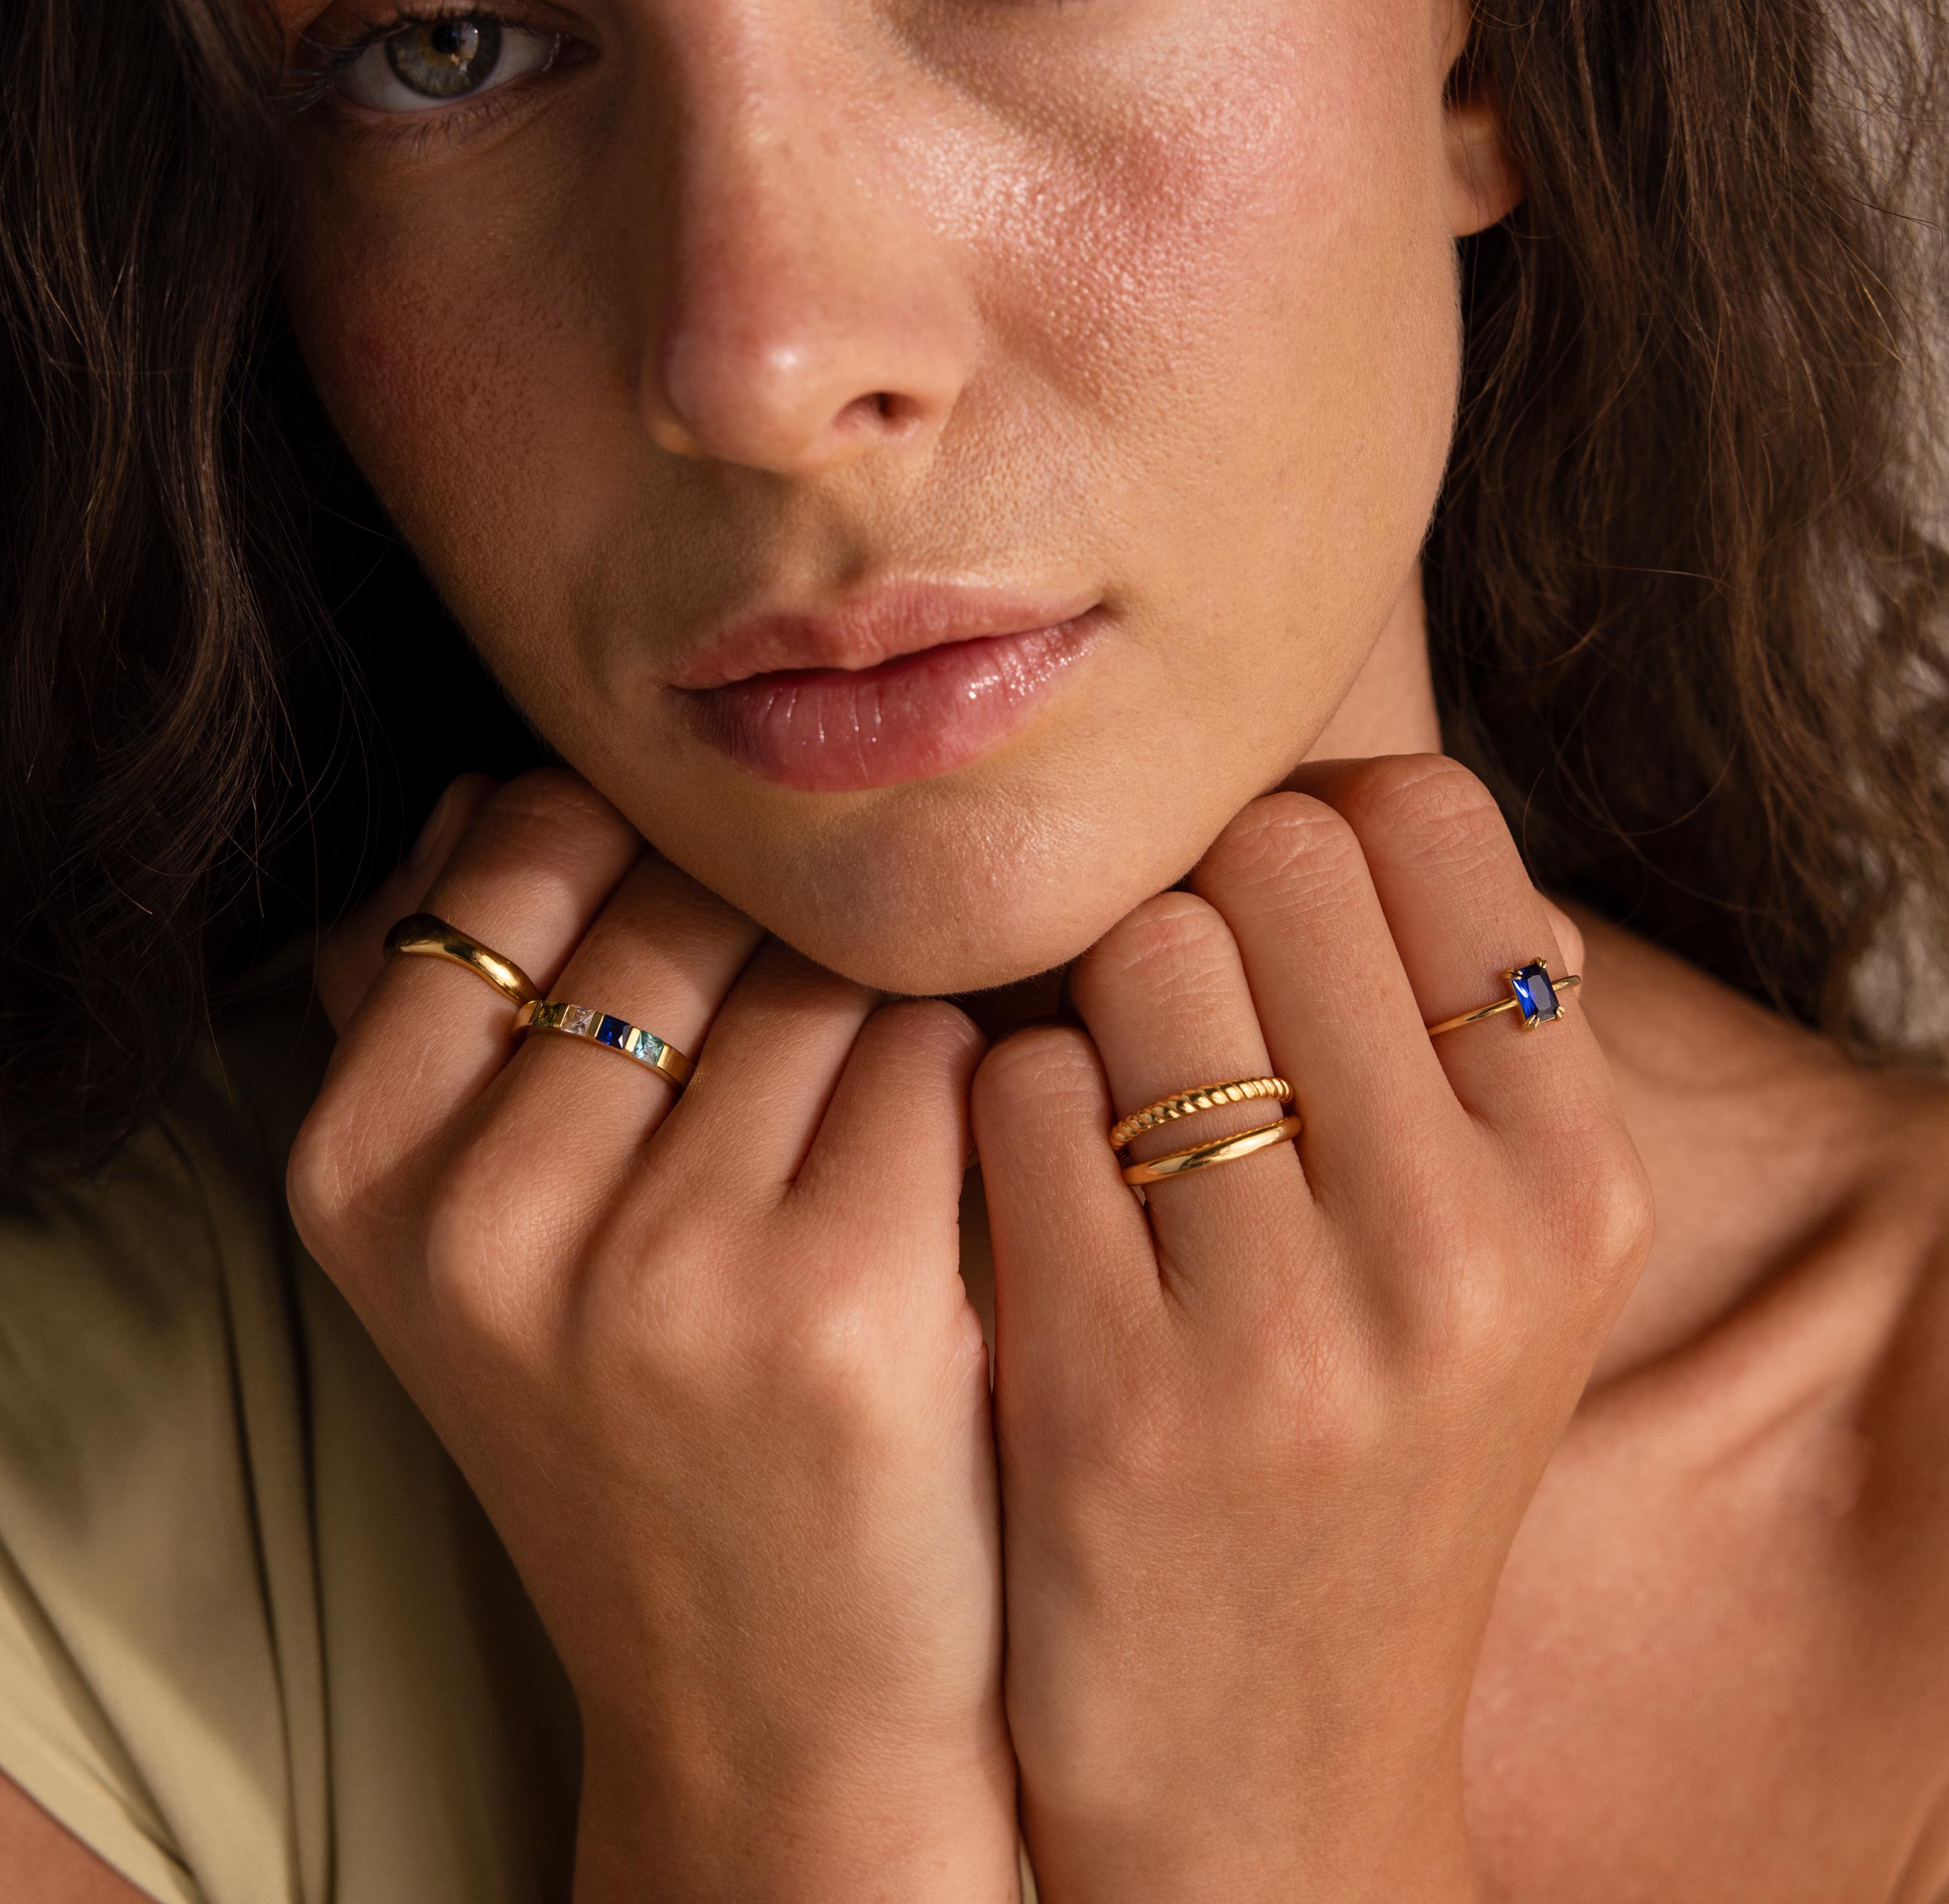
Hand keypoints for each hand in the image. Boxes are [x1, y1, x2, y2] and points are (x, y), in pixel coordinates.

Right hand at [289, 772, 1019, 1902]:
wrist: (765, 1708)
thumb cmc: (631, 1431)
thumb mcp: (469, 1243)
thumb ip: (442, 1021)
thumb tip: (474, 790)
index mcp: (362, 1173)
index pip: (527, 849)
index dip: (640, 872)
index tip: (690, 962)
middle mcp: (490, 1219)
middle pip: (689, 903)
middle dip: (768, 949)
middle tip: (799, 1067)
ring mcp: (666, 1271)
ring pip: (826, 971)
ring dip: (873, 1021)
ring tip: (858, 1144)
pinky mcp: (846, 1311)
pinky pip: (937, 1057)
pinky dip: (965, 1090)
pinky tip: (946, 1190)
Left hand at [973, 755, 1651, 1902]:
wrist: (1267, 1765)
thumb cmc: (1360, 1456)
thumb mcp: (1486, 1263)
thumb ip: (1444, 1043)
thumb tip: (1346, 810)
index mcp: (1573, 1181)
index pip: (1427, 823)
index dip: (1312, 829)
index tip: (1258, 905)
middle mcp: (1461, 1244)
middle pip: (1271, 862)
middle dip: (1193, 903)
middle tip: (1160, 999)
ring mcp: (1289, 1328)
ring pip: (1139, 957)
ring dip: (1088, 1002)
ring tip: (1100, 1102)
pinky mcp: (1113, 1395)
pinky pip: (1020, 1093)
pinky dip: (1003, 1109)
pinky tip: (1028, 1193)